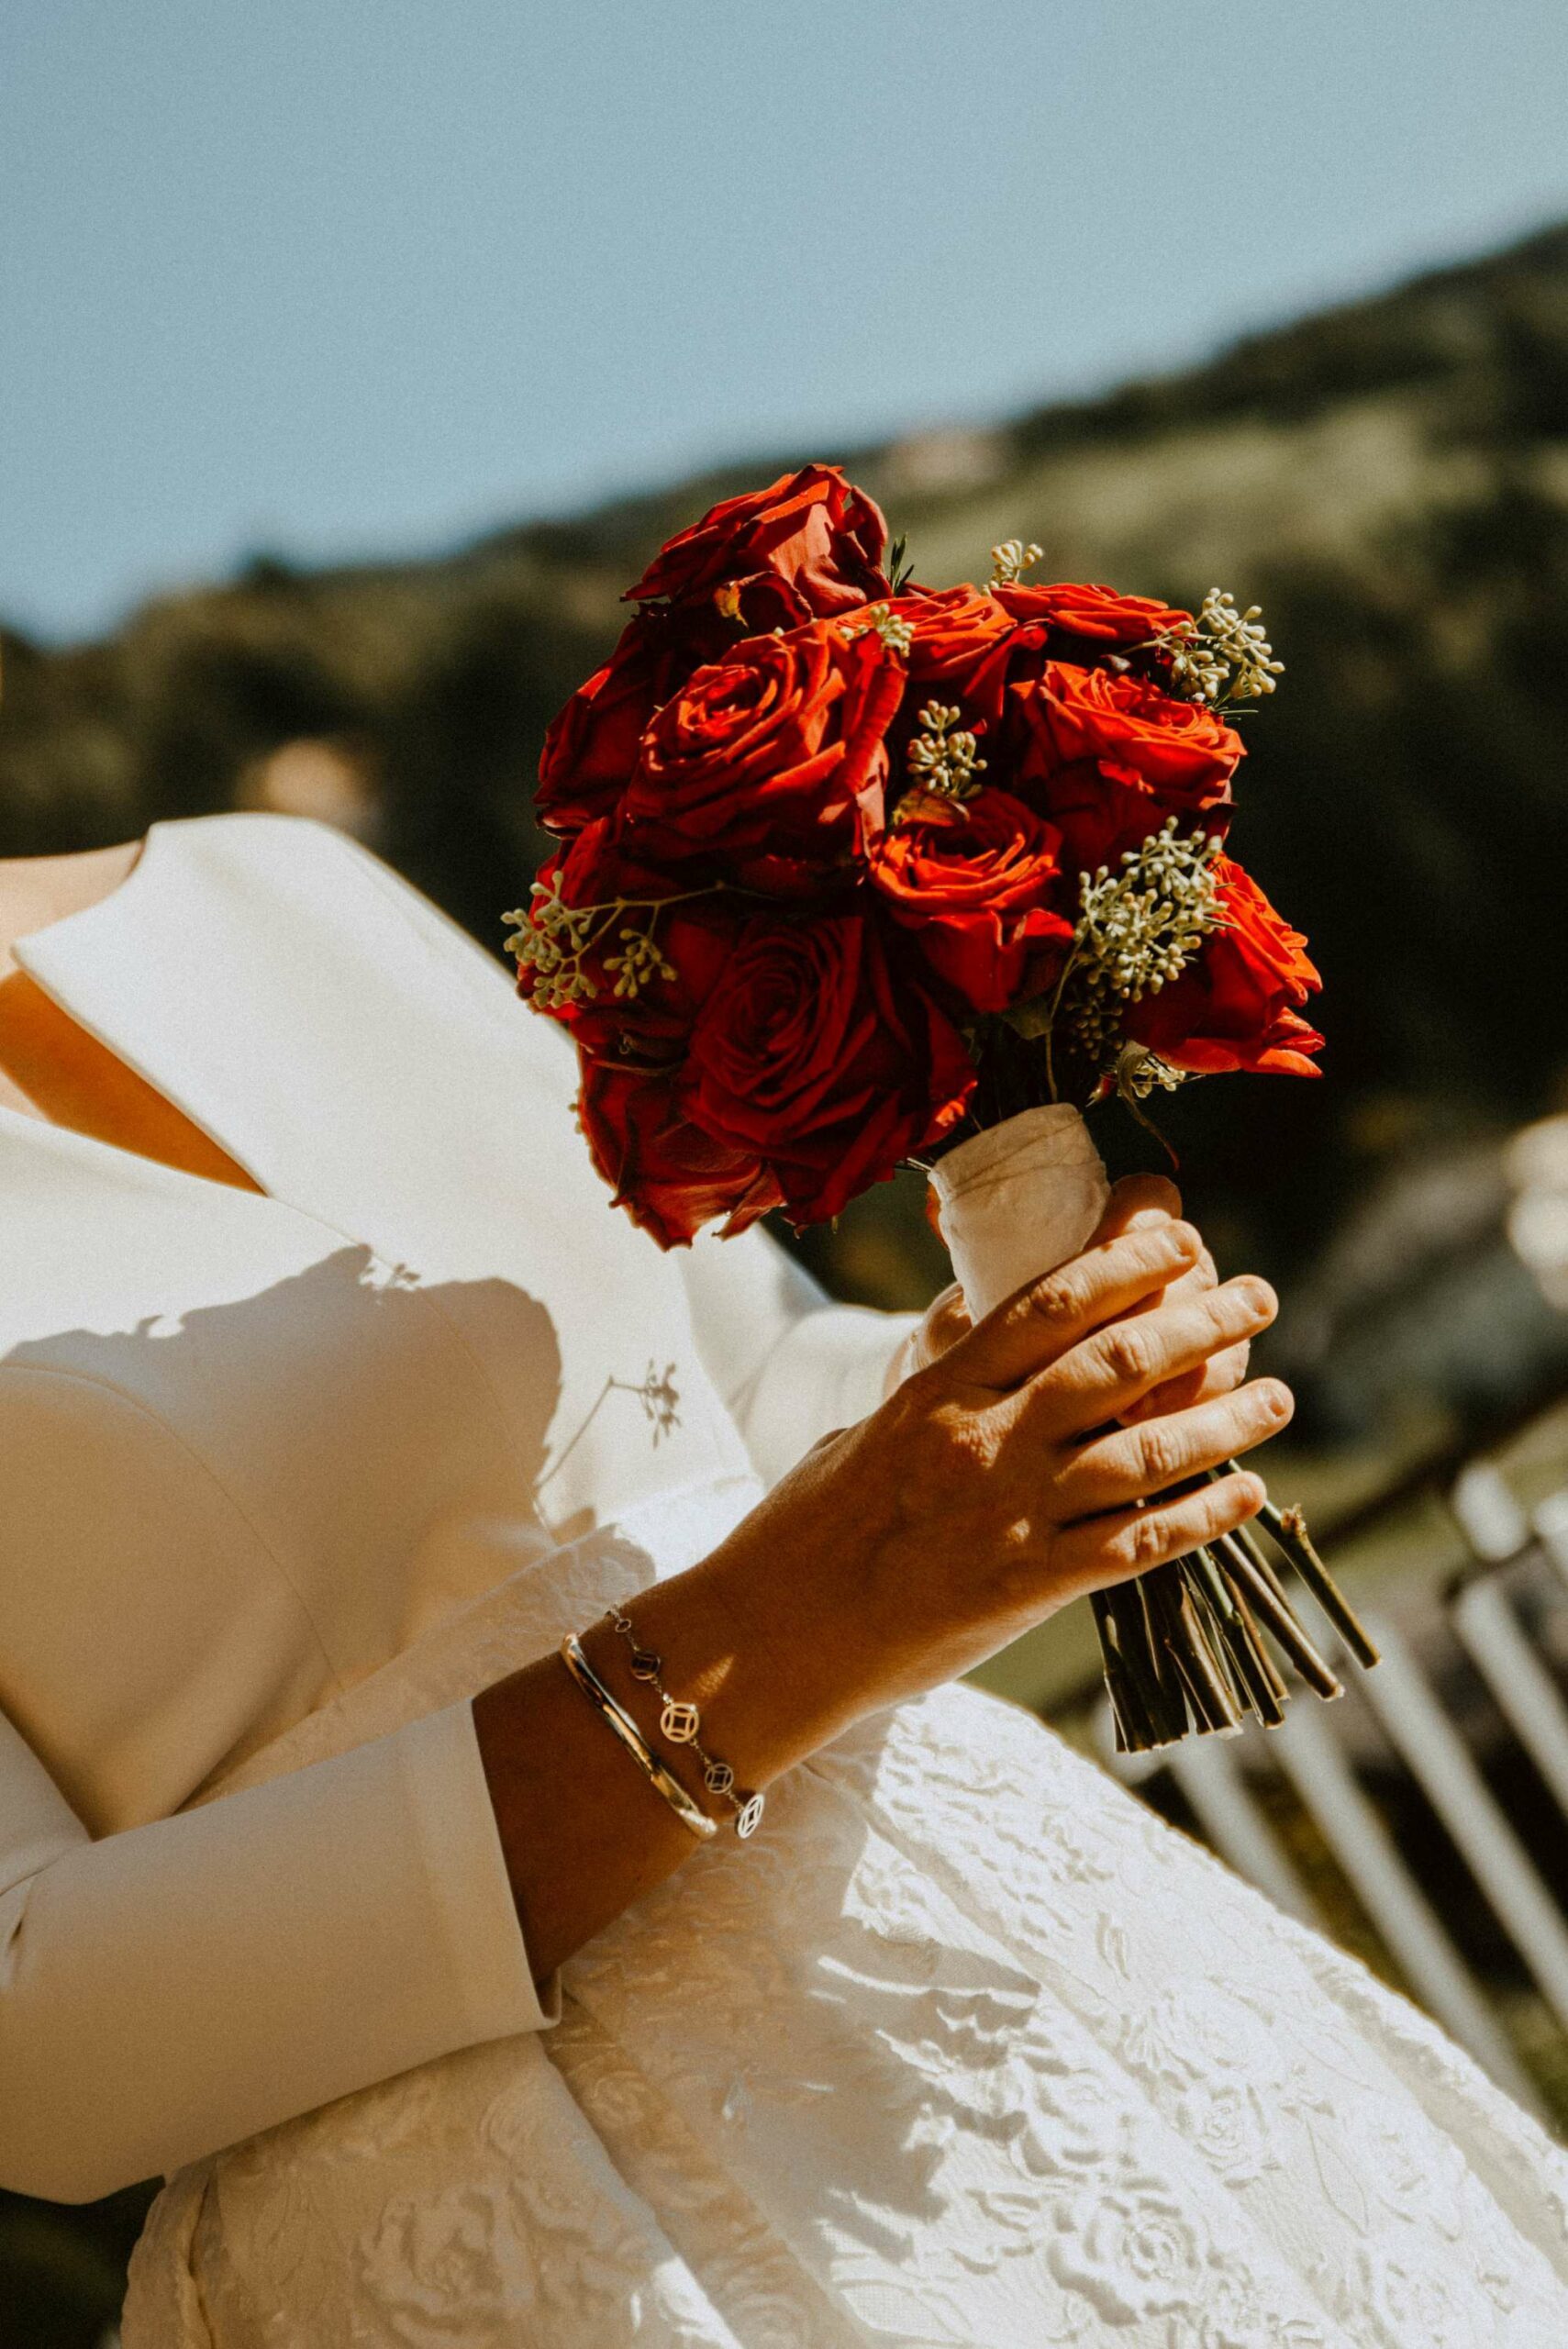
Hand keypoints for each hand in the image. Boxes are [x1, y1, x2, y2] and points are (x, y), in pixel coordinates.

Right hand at [713, 1205, 1289, 1742]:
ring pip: (1144, 1452)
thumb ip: (935, 1377)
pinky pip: (1135, 1545)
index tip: (1181, 1236)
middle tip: (1259, 1297)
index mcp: (939, 1389)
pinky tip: (1248, 1495)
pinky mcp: (1024, 1588)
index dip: (1127, 1261)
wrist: (770, 1633)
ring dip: (1224, 1420)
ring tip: (1279, 1395)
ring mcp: (1007, 1514)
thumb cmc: (807, 1527)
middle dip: (1200, 1322)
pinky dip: (1201, 1517)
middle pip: (1115, 1363)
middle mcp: (981, 1440)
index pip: (1050, 1303)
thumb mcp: (869, 1426)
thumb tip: (975, 1322)